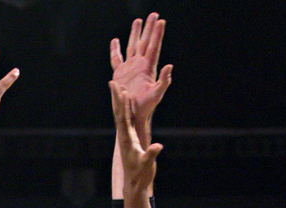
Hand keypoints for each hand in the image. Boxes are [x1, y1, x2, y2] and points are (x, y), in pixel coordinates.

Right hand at [110, 13, 172, 136]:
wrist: (133, 115)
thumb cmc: (146, 107)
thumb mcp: (156, 94)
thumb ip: (164, 81)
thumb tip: (170, 66)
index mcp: (148, 67)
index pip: (153, 46)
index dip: (157, 33)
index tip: (161, 20)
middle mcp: (140, 65)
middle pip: (145, 42)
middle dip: (149, 28)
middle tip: (153, 14)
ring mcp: (130, 68)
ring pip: (132, 46)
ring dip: (135, 33)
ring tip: (138, 20)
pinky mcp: (120, 73)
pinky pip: (116, 58)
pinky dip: (115, 49)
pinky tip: (115, 40)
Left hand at [111, 83, 162, 194]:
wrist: (135, 183)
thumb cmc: (141, 175)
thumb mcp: (147, 164)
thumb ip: (150, 154)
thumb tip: (157, 146)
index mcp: (127, 139)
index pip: (123, 118)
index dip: (122, 104)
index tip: (121, 91)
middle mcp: (124, 135)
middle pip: (119, 113)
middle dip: (116, 97)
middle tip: (112, 82)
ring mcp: (126, 137)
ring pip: (122, 115)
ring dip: (119, 101)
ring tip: (118, 87)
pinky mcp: (129, 139)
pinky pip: (127, 120)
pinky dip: (126, 109)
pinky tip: (126, 103)